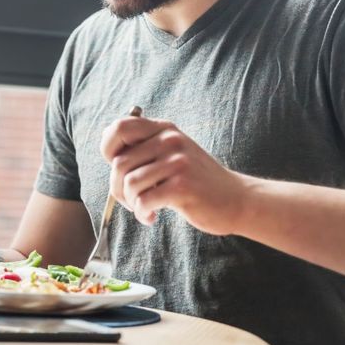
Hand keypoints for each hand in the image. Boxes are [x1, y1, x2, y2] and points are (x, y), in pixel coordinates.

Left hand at [101, 115, 248, 235]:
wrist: (237, 199)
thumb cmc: (197, 180)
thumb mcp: (172, 152)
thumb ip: (145, 146)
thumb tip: (108, 144)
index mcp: (164, 129)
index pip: (120, 127)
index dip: (108, 148)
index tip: (117, 169)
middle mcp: (170, 140)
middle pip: (120, 163)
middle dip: (117, 188)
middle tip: (130, 200)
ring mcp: (177, 162)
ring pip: (129, 183)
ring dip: (130, 203)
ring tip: (143, 208)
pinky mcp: (182, 186)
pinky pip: (143, 201)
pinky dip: (141, 213)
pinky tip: (151, 216)